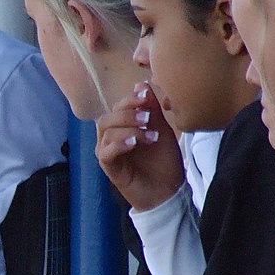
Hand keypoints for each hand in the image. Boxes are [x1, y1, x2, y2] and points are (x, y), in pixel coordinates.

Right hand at [96, 83, 183, 210]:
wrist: (168, 191)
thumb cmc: (164, 161)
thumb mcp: (161, 129)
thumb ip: (151, 109)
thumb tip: (142, 84)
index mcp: (122, 127)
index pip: (118, 106)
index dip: (130, 98)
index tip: (146, 94)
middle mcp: (111, 139)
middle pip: (107, 117)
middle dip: (127, 113)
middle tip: (148, 117)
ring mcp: (108, 153)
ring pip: (106, 132)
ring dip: (128, 128)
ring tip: (149, 135)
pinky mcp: (109, 168)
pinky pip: (106, 152)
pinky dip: (120, 144)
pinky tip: (135, 143)